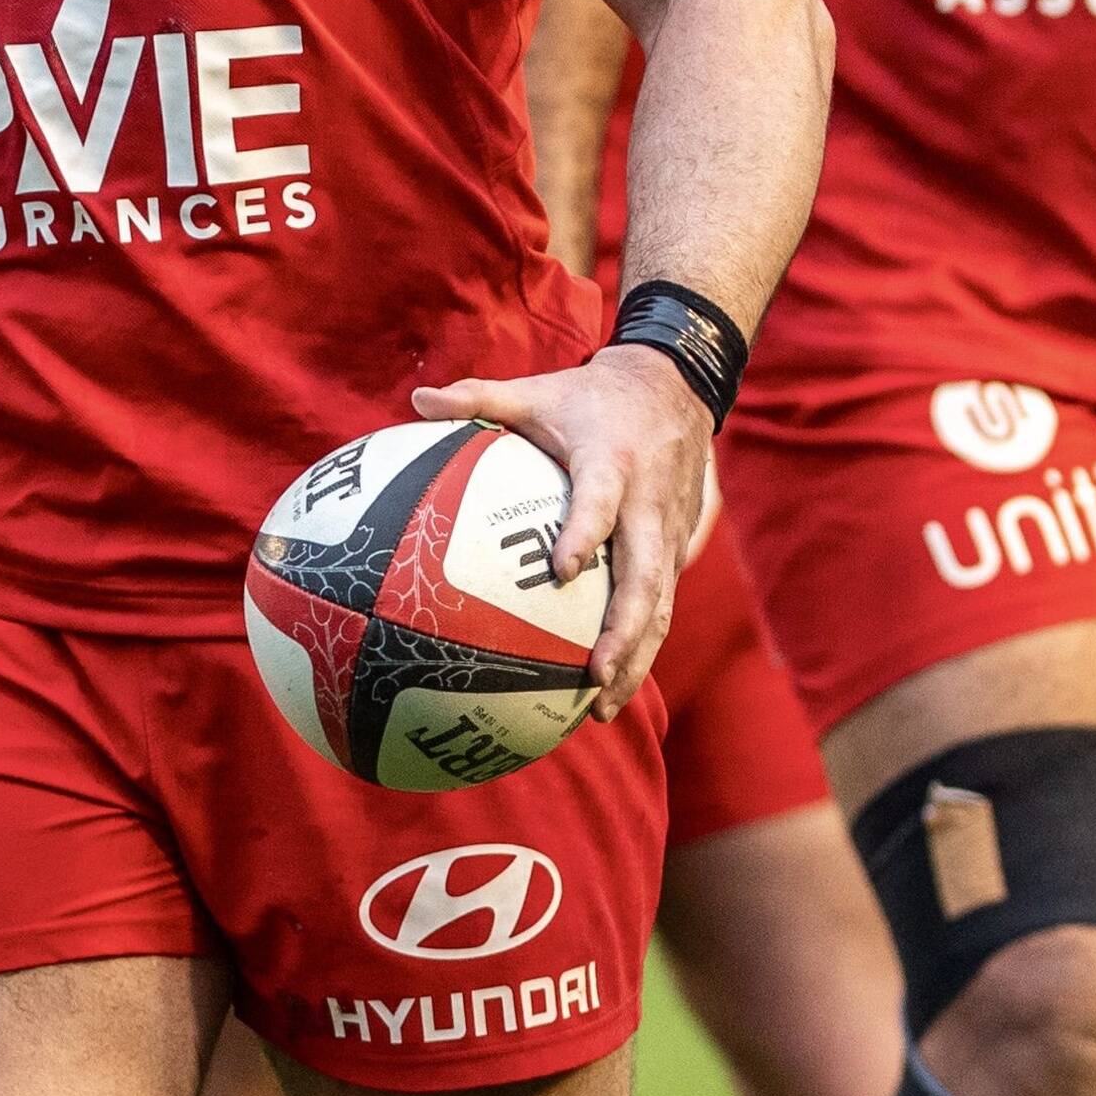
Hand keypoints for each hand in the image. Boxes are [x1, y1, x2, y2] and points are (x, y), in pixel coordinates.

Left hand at [410, 343, 716, 713]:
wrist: (677, 386)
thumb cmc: (592, 396)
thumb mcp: (537, 390)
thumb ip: (478, 398)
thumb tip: (414, 398)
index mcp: (613, 461)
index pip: (601, 501)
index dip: (587, 533)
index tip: (562, 570)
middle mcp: (649, 503)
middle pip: (647, 575)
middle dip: (626, 631)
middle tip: (593, 676)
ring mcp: (671, 530)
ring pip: (662, 603)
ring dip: (636, 657)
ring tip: (602, 708)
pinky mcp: (681, 548)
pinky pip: (663, 601)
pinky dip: (641, 645)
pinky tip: (608, 686)